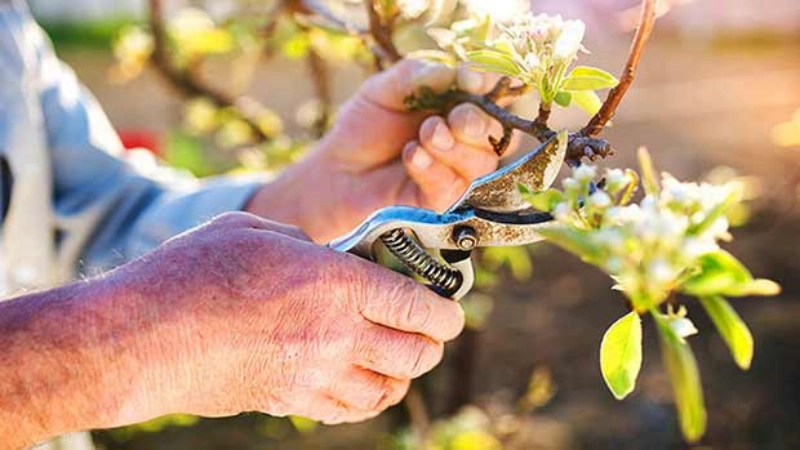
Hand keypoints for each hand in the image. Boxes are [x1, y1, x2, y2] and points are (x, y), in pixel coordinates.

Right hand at [109, 212, 463, 424]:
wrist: (141, 337)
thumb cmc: (193, 271)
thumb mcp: (257, 230)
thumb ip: (306, 242)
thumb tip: (328, 255)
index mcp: (335, 283)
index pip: (417, 307)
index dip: (445, 313)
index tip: (451, 313)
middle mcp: (336, 335)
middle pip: (414, 354)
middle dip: (430, 344)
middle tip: (427, 333)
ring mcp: (315, 376)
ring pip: (388, 391)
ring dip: (402, 376)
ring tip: (398, 361)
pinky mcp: (290, 402)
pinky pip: (349, 412)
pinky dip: (366, 400)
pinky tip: (360, 384)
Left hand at [247, 57, 516, 241]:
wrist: (337, 169)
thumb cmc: (365, 126)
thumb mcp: (385, 89)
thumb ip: (421, 76)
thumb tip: (462, 74)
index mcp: (458, 105)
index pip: (493, 94)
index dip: (489, 87)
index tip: (470, 80)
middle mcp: (465, 139)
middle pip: (497, 133)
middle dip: (475, 122)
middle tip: (450, 119)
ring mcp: (457, 172)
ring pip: (482, 163)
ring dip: (453, 147)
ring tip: (424, 136)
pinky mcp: (442, 201)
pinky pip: (453, 186)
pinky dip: (433, 168)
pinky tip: (412, 156)